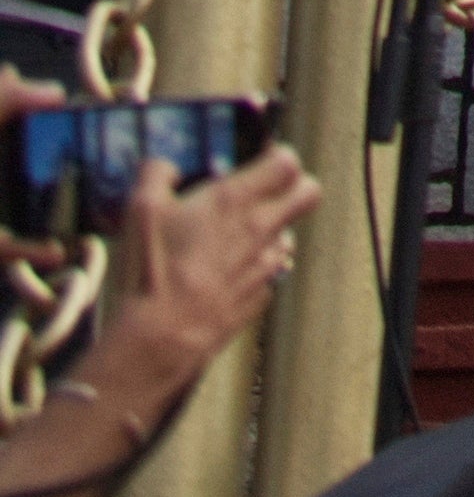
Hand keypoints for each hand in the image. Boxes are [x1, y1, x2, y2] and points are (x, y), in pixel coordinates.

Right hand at [113, 139, 322, 380]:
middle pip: (309, 194)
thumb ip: (156, 172)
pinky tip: (227, 275)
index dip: (278, 155)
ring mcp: (264, 267)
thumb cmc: (151, 272)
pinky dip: (256, 270)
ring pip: (289, 235)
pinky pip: (270, 275)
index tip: (261, 158)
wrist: (158, 341)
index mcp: (235, 201)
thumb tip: (167, 165)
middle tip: (268, 191)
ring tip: (238, 238)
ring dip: (272, 231)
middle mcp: (260, 230)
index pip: (288, 162)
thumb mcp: (140, 209)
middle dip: (296, 186)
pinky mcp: (258, 299)